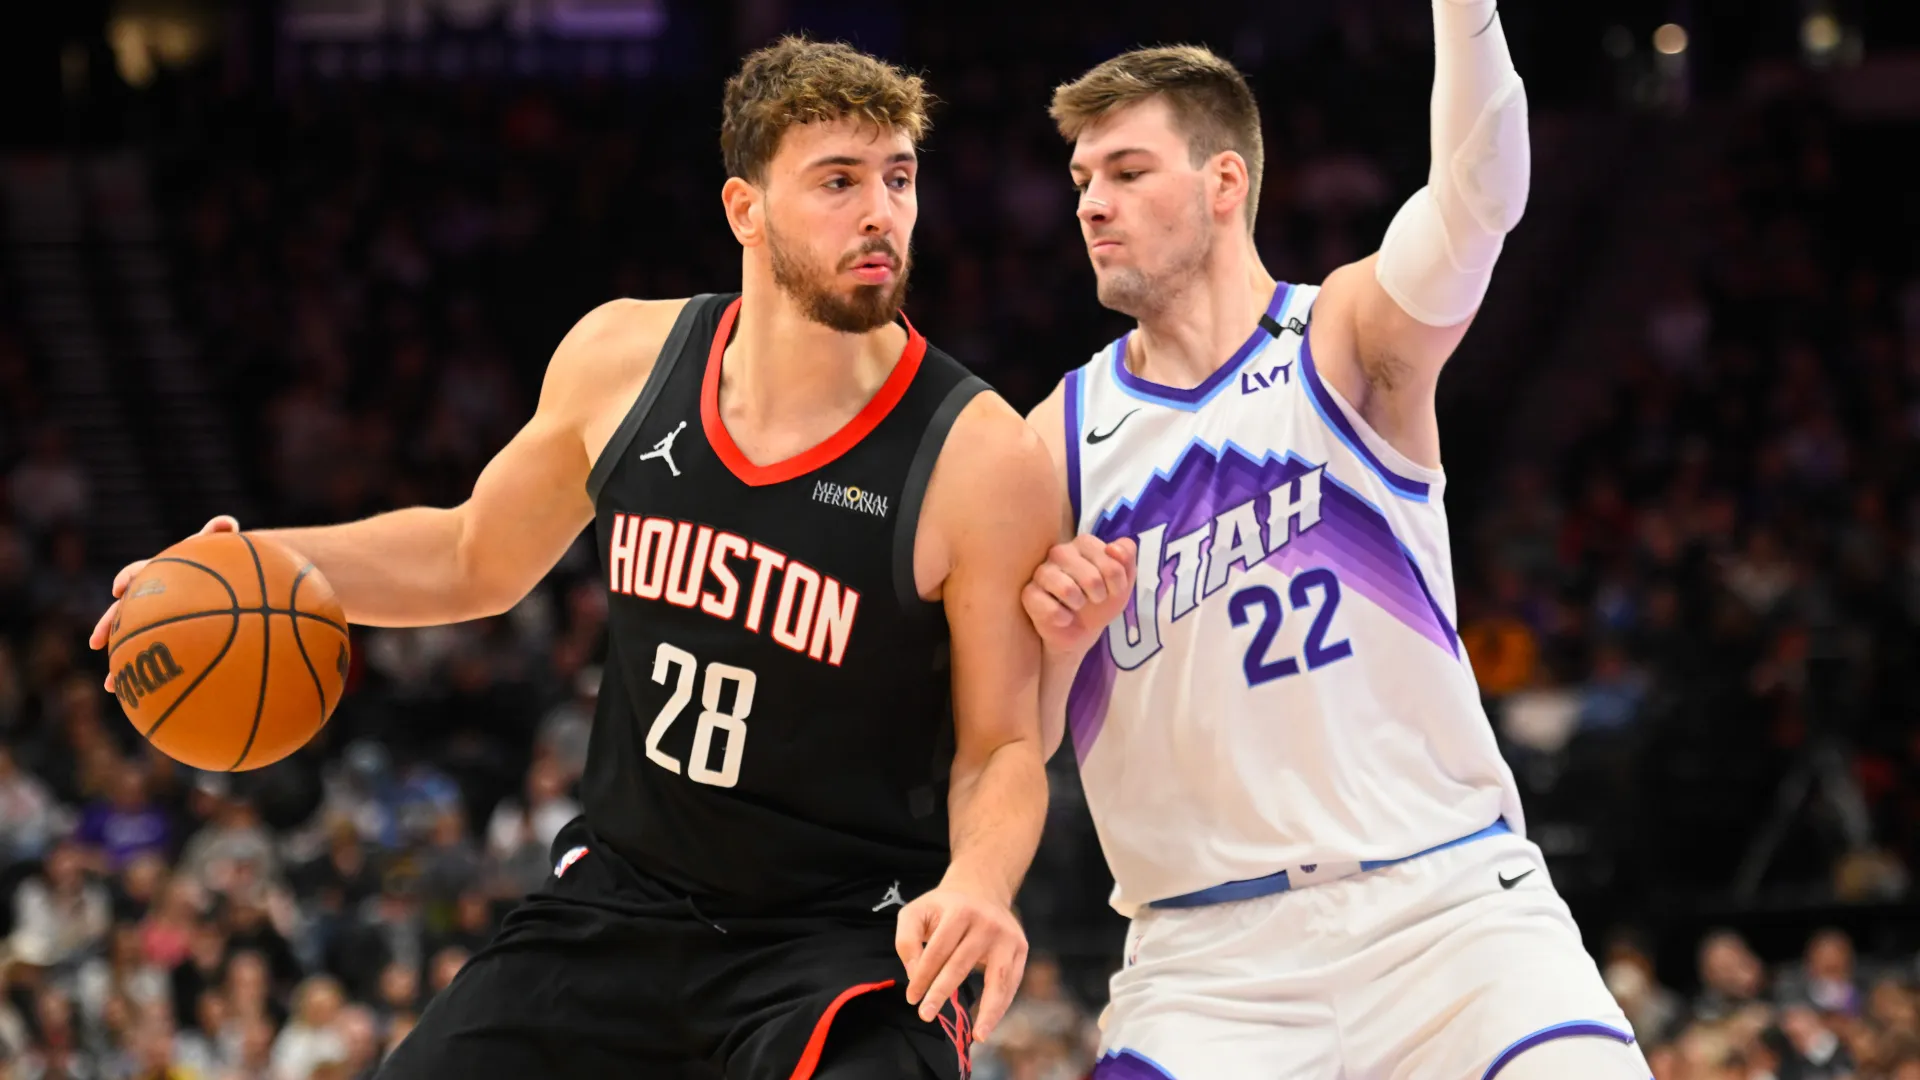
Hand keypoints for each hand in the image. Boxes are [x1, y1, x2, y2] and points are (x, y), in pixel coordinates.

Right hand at [91, 515, 240, 673]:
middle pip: (122, 612)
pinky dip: (145, 680)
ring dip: (119, 664)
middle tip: (97, 641)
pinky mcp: (167, 643)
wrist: (232, 589)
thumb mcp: (221, 551)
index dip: (126, 579)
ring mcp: (156, 623)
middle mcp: (150, 599)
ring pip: (131, 644)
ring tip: (110, 685)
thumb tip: (227, 521)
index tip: (119, 588)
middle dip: (108, 626)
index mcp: (159, 574)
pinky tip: (141, 702)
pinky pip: (152, 663)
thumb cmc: (224, 566)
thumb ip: (219, 537)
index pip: (138, 573)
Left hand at [894, 876, 1026, 1043]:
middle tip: (925, 1016)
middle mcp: (987, 923)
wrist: (982, 888)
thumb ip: (907, 940)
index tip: (912, 998)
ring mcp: (1008, 936)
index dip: (922, 976)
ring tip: (978, 1036)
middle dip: (941, 992)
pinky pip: (1012, 983)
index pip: (937, 950)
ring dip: (988, 1010)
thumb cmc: (944, 907)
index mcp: (960, 911)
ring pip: (998, 978)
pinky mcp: (1021, 948)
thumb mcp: (917, 911)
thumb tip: (915, 974)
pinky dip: (1001, 1006)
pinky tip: (989, 1025)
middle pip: (961, 964)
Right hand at [1020, 534, 1136, 655]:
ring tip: (1078, 606)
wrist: (1082, 631)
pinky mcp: (1029, 594)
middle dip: (1099, 594)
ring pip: (1068, 590)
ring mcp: (1041, 572)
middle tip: (1095, 599)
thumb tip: (1114, 548)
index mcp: (1083, 544)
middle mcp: (1060, 552)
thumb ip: (1127, 556)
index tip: (1114, 588)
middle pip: (1091, 576)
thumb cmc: (1101, 600)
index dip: (1116, 578)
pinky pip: (1051, 609)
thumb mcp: (1123, 581)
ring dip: (1080, 605)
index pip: (1107, 554)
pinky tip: (1064, 617)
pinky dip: (1064, 618)